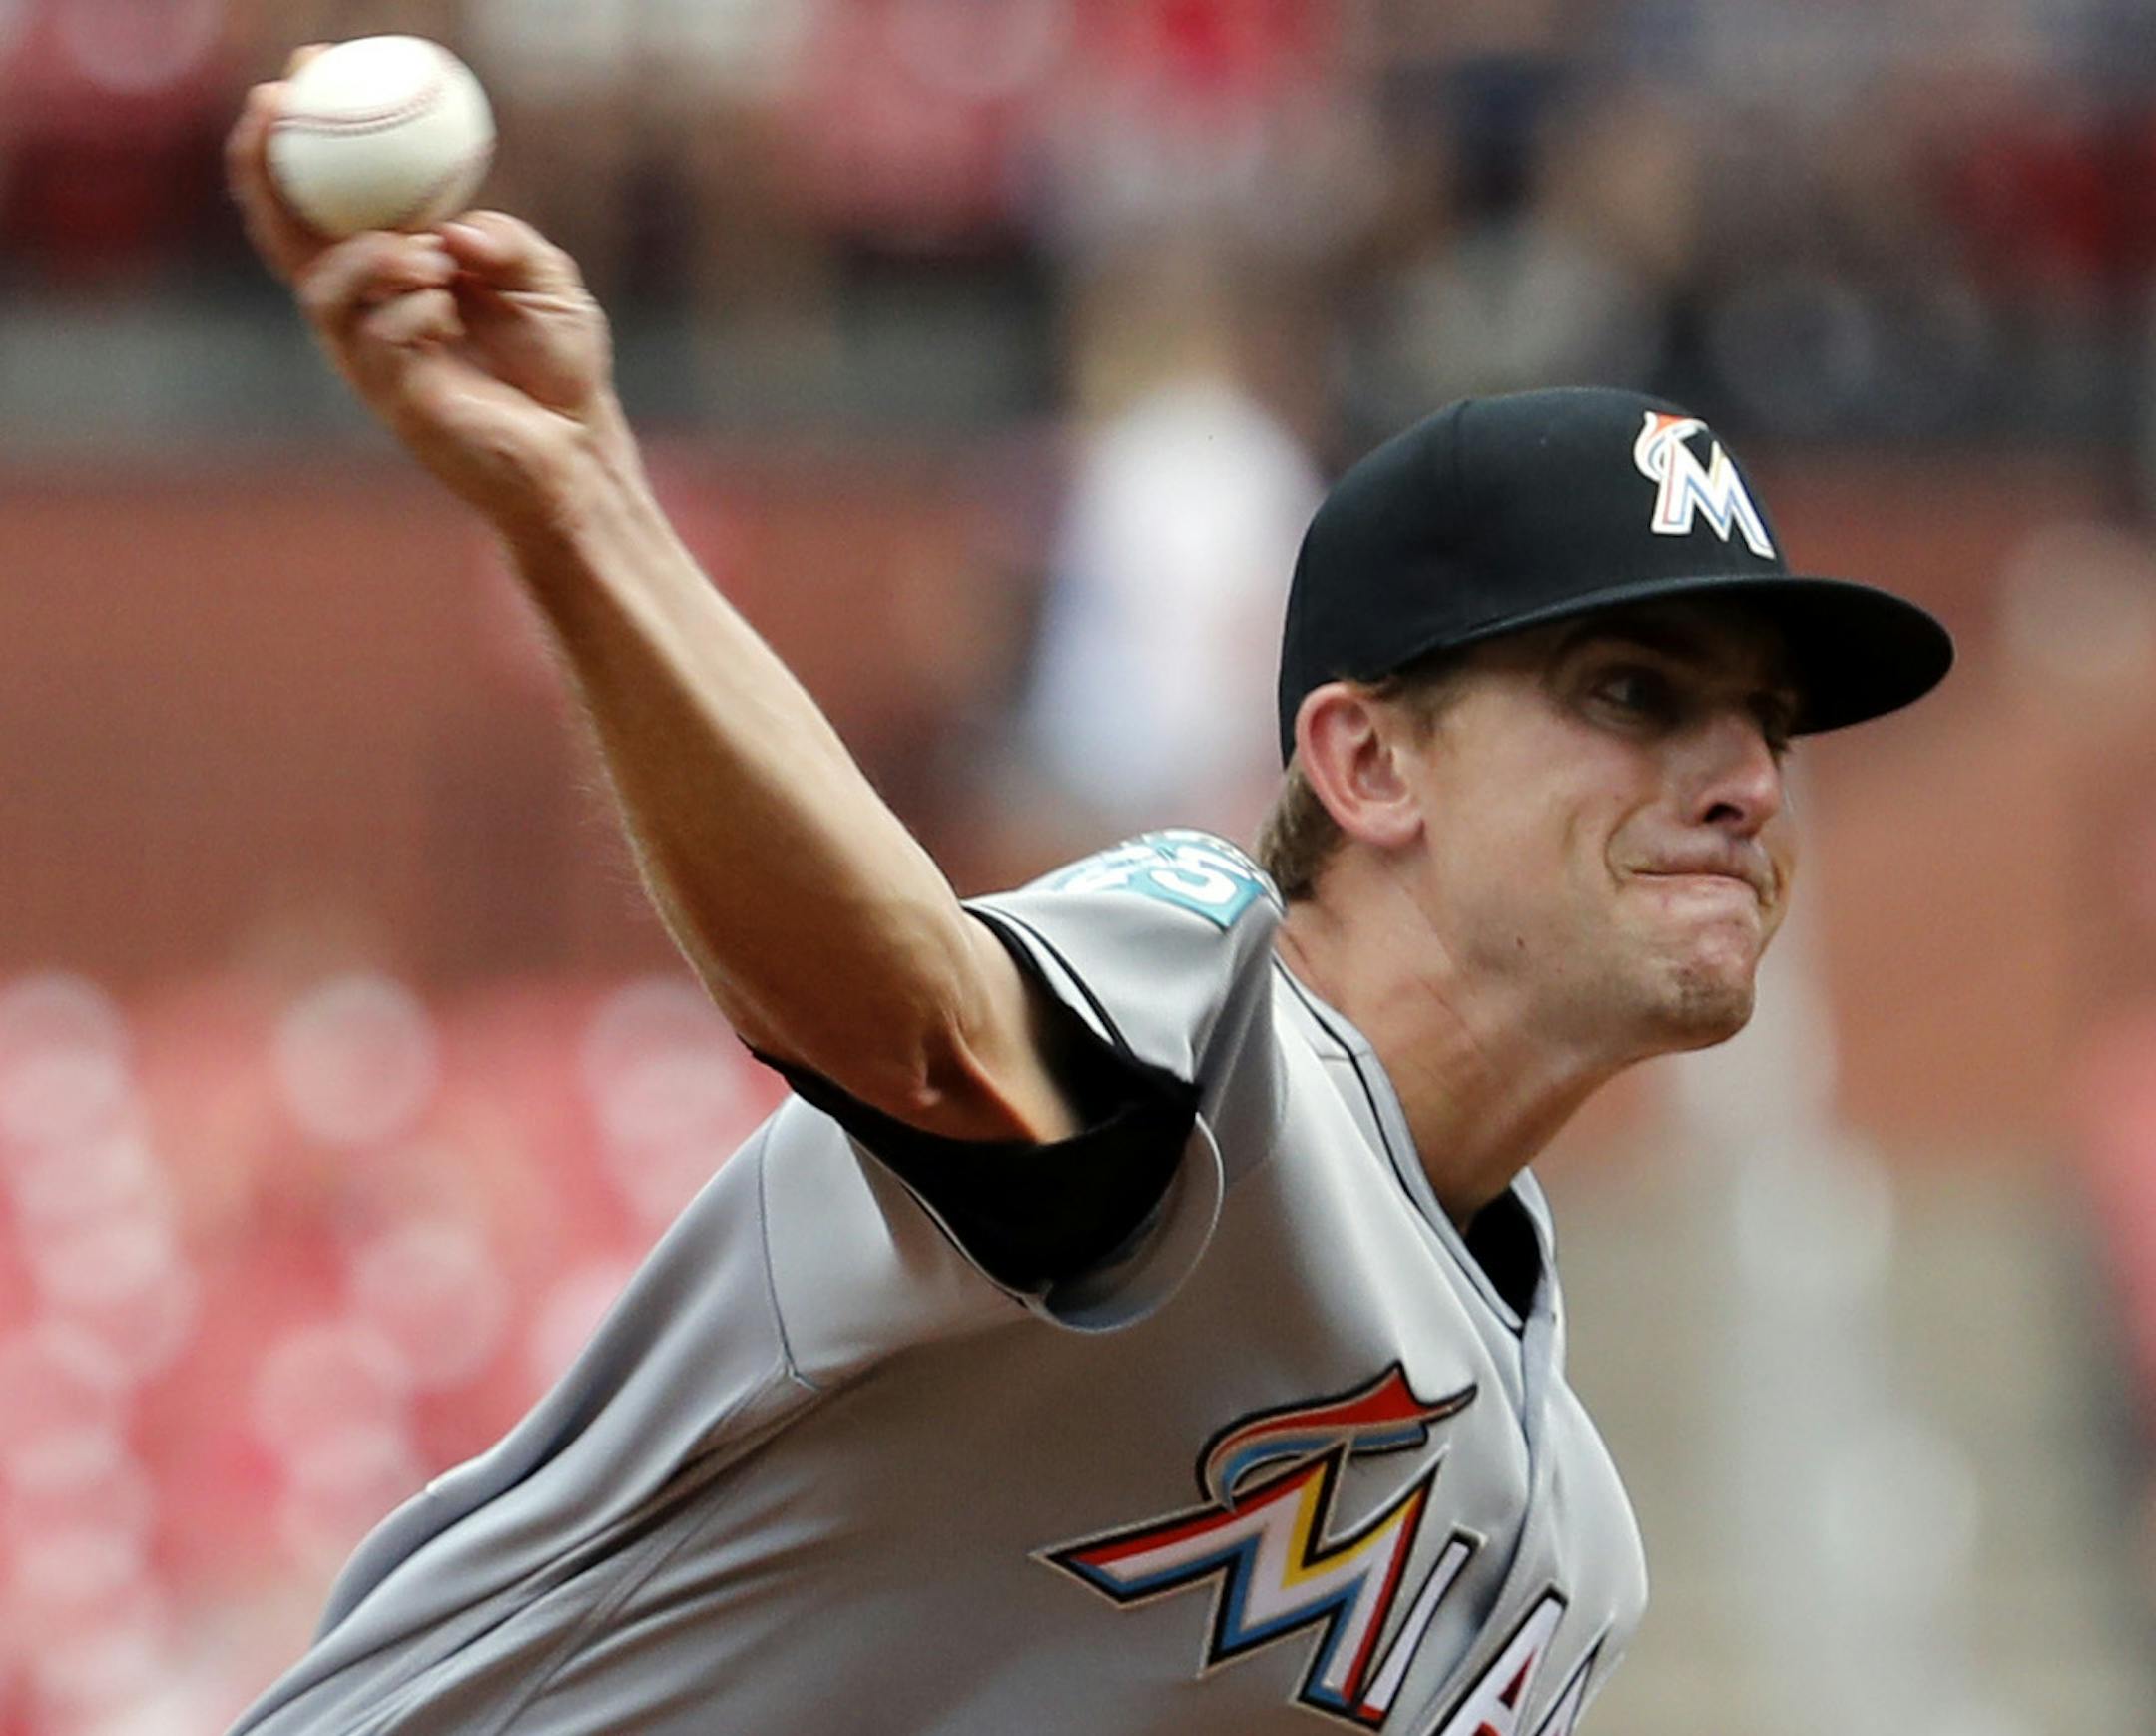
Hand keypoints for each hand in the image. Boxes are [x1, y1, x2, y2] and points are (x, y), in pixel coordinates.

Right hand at [227, 51, 631, 536]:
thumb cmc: (559, 367)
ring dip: (371, 257)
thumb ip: (507, 243)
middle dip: (267, 165)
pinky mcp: (392, 400)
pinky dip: (417, 313)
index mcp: (397, 272)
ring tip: (430, 260)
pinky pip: (377, 340)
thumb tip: (452, 233)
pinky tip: (453, 319)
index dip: (306, 138)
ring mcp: (371, 357)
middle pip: (287, 235)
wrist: (578, 451)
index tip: (308, 69)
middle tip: (280, 108)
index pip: (331, 201)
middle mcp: (367, 310)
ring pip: (324, 289)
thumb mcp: (549, 283)